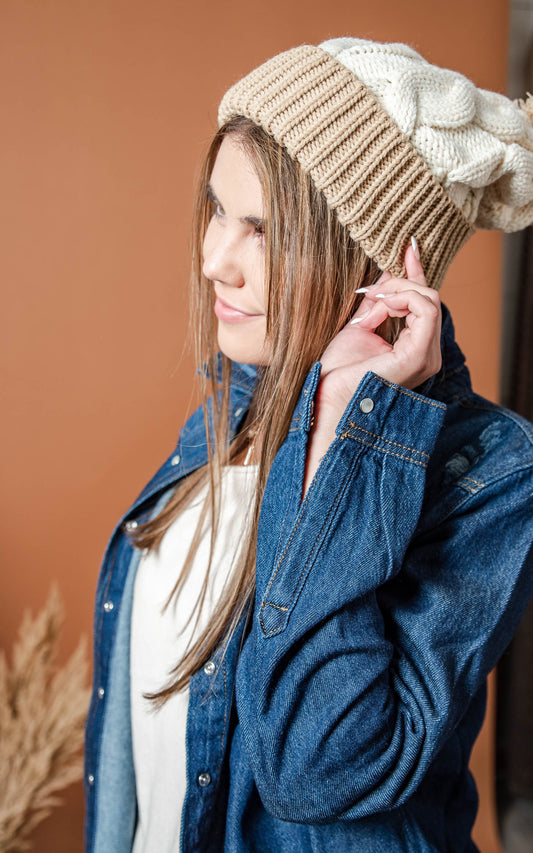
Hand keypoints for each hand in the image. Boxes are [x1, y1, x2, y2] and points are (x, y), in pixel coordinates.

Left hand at [303, 244, 441, 493]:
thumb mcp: (360, 325)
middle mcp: (427, 353)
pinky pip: (425, 308)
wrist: (327, 395)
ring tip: (370, 304)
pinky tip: (380, 308)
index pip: (425, 303)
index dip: (417, 273)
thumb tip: (386, 274)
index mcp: (415, 347)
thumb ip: (377, 302)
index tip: (409, 246)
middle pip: (429, 297)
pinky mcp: (420, 355)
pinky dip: (401, 299)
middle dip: (399, 284)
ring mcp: (427, 356)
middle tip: (368, 293)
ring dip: (396, 292)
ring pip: (429, 298)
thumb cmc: (339, 369)